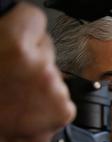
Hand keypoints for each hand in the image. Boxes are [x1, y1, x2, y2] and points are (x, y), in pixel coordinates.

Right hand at [0, 3, 74, 141]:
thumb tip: (14, 30)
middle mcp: (41, 66)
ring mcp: (56, 90)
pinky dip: (47, 104)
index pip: (33, 18)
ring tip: (15, 96)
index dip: (23, 27)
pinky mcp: (64, 111)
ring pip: (54, 75)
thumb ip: (3, 39)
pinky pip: (60, 98)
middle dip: (32, 58)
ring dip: (39, 84)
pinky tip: (26, 109)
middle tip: (10, 75)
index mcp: (15, 45)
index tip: (18, 35)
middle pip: (46, 50)